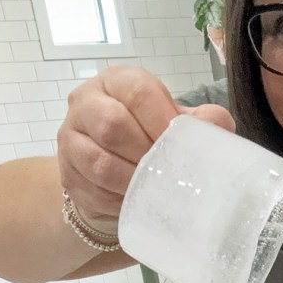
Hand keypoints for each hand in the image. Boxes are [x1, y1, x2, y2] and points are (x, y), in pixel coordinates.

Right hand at [56, 65, 235, 227]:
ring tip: (156, 189)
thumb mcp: (177, 122)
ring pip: (100, 162)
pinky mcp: (67, 173)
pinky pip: (94, 189)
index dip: (163, 119)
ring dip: (134, 180)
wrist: (115, 175)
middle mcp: (87, 102)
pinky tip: (138, 200)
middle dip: (147, 153)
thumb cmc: (150, 140)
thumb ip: (201, 119)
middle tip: (169, 170)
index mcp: (118, 81)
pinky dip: (121, 199)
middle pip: (113, 125)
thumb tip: (216, 125)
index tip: (181, 144)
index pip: (138, 91)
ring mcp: (71, 138)